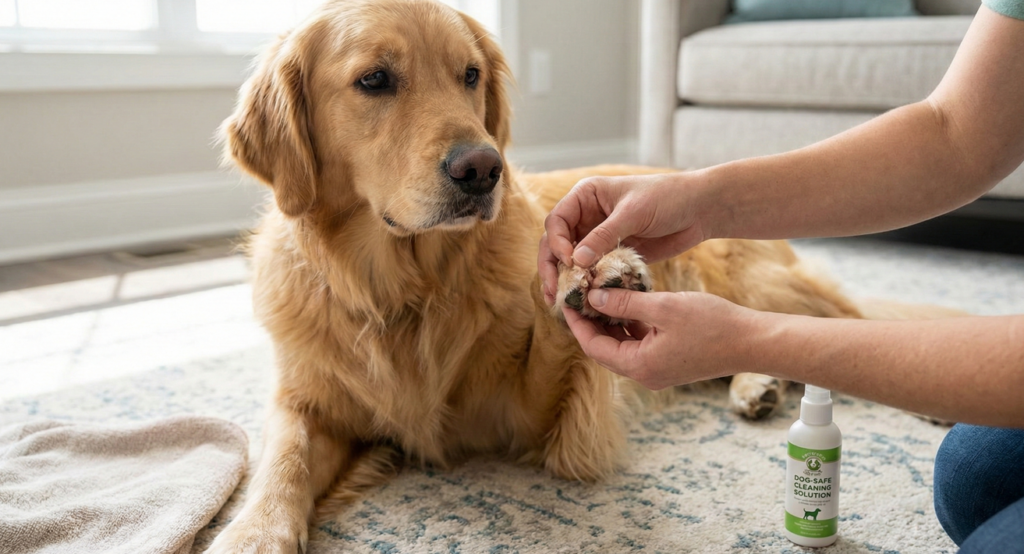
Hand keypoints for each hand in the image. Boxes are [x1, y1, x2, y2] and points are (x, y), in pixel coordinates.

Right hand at [539, 172, 709, 304]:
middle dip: (552, 267)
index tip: (569, 262)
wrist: (699, 210)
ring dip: (565, 280)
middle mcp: (586, 216)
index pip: (557, 221)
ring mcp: (598, 237)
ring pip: (571, 261)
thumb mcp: (633, 213)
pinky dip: (587, 285)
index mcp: (585, 196)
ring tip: (560, 302)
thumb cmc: (667, 198)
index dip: (557, 242)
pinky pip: (593, 272)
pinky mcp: (612, 255)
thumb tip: (575, 261)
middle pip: (556, 243)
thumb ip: (603, 236)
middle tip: (553, 291)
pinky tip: (584, 302)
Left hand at [562, 287, 760, 389]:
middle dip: (591, 321)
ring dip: (611, 321)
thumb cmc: (712, 325)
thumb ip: (626, 303)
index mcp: (639, 366)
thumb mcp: (663, 307)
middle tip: (579, 293)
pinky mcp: (669, 361)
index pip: (594, 346)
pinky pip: (640, 342)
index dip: (577, 322)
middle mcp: (645, 373)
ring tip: (599, 292)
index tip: (566, 299)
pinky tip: (628, 300)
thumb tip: (593, 298)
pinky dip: (631, 324)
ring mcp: (657, 369)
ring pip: (622, 344)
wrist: (753, 342)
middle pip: (605, 348)